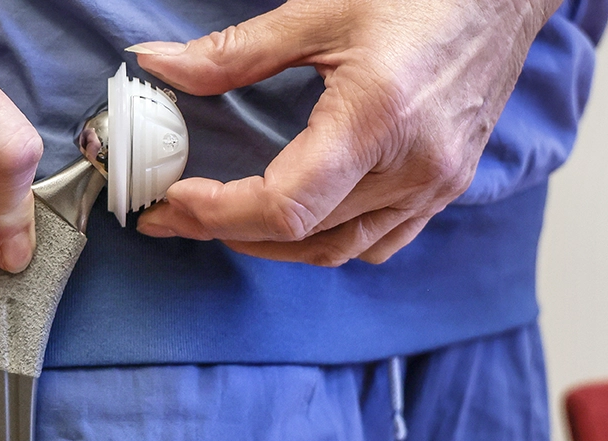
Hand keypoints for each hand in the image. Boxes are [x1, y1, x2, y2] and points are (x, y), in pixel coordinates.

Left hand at [130, 0, 556, 266]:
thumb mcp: (318, 11)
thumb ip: (233, 52)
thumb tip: (160, 65)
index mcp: (377, 120)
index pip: (284, 206)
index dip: (217, 214)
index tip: (171, 200)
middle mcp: (412, 168)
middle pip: (303, 237)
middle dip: (225, 231)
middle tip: (172, 214)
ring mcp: (435, 184)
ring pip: (340, 249)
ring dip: (274, 246)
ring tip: (222, 222)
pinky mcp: (447, 186)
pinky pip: (380, 240)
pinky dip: (328, 241)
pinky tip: (297, 219)